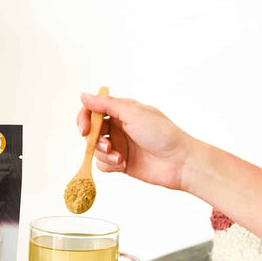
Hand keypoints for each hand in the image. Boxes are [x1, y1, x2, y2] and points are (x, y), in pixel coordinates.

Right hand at [77, 93, 195, 190]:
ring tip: (120, 158)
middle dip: (95, 140)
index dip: (84, 119)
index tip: (84, 130)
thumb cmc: (162, 134)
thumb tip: (83, 96)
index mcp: (121, 111)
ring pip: (95, 149)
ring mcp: (119, 145)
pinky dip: (109, 165)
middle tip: (107, 145)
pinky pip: (102, 164)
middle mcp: (118, 127)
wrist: (178, 162)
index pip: (93, 110)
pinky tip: (123, 165)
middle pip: (91, 131)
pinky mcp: (119, 162)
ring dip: (104, 154)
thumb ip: (106, 105)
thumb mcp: (133, 113)